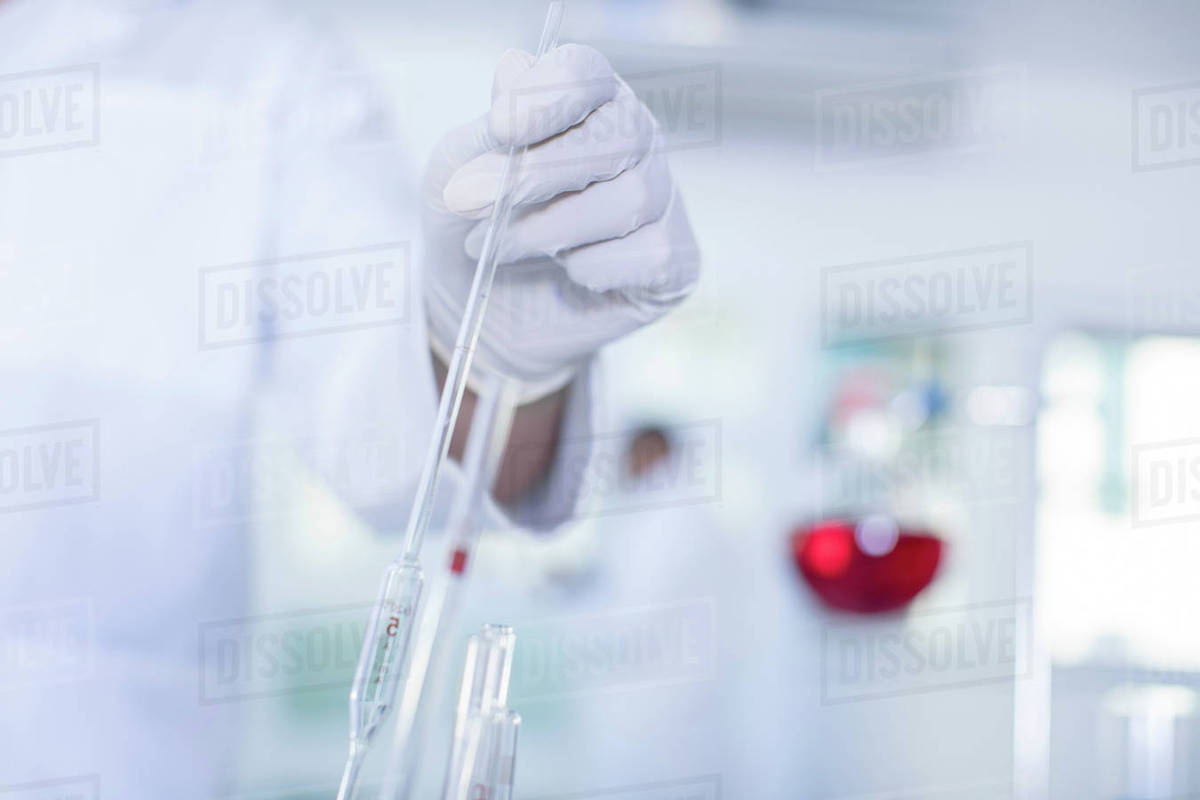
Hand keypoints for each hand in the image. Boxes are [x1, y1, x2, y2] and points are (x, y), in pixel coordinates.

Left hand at [422, 43, 699, 399]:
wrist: (482, 315)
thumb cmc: (473, 232)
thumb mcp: (454, 178)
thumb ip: (483, 132)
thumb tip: (513, 66)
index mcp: (585, 105)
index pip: (586, 75)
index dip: (546, 97)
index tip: (499, 130)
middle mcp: (635, 142)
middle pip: (617, 135)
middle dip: (539, 172)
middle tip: (475, 203)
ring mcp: (661, 201)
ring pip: (630, 200)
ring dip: (551, 229)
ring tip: (501, 248)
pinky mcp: (675, 261)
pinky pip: (650, 255)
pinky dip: (593, 268)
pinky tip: (567, 274)